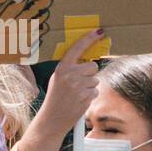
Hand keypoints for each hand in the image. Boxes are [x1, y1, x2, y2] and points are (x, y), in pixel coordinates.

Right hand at [15, 28, 103, 150]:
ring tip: (77, 95)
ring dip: (90, 87)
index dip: (89, 39)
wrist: (51, 119)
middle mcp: (70, 75)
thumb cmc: (56, 98)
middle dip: (89, 75)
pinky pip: (95, 91)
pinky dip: (90, 96)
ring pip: (96, 80)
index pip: (77, 49)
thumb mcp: (57, 80)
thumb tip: (89, 63)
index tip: (100, 31)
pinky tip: (79, 101)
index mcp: (62, 68)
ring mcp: (78, 86)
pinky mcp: (85, 96)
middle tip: (78, 84)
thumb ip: (70, 70)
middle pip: (92, 66)